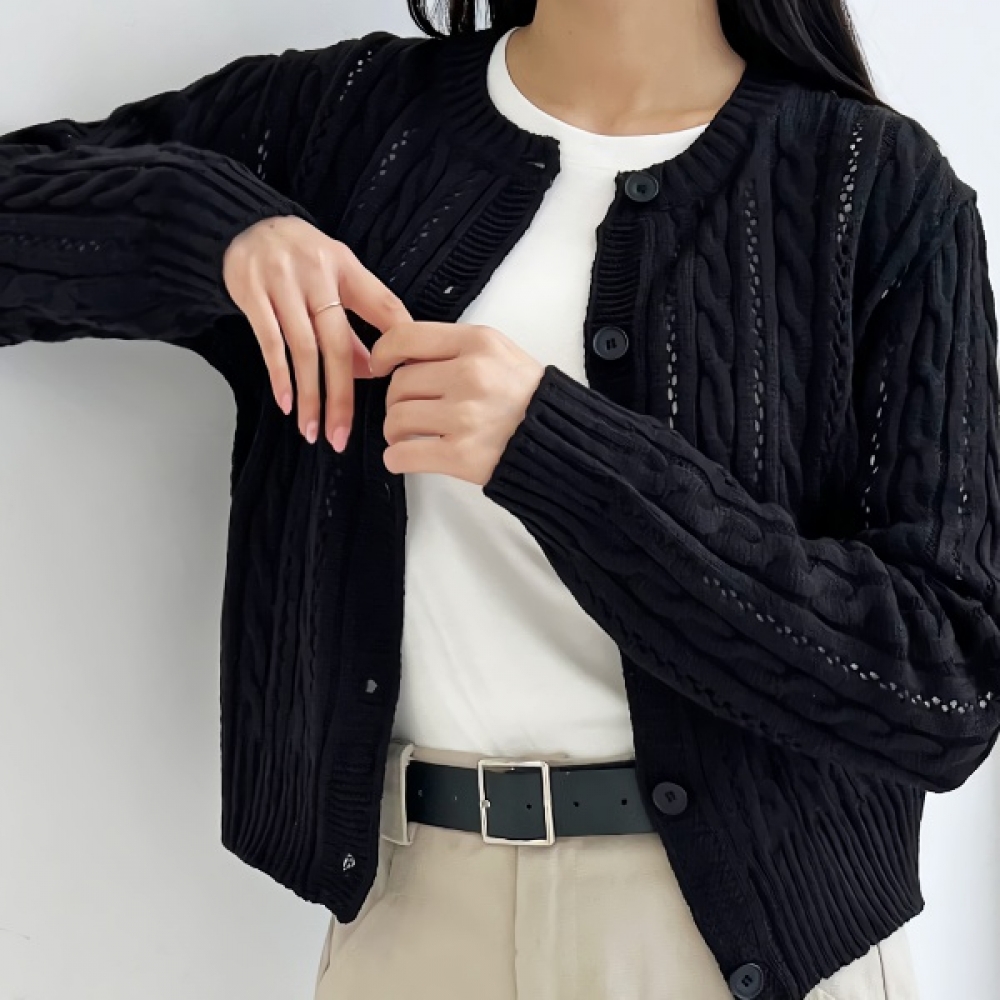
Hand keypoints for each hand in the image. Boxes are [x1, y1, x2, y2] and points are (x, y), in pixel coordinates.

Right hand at [222, 216, 411, 450]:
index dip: (397, 343)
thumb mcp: (336, 276)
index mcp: (347, 268)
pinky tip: (287, 403)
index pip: (384, 306)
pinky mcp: (252, 293)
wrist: (244, 224)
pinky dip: (279, 377)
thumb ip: (355, 321)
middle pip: (338, 344)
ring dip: (310, 396)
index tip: (402, 383)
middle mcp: (318, 274)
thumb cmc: (300, 257)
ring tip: (314, 430)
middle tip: (343, 434)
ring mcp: (283, 283)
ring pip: (303, 350)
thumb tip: (372, 373)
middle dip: (342, 396)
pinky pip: (270, 343)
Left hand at [368, 321, 544, 484]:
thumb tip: (403, 356)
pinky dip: (396, 459)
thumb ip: (455, 347)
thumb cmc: (528, 399)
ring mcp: (465, 417)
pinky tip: (405, 457)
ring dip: (394, 431)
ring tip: (409, 436)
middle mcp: (470, 376)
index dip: (383, 354)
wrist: (561, 442)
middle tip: (409, 411)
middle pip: (399, 383)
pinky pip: (403, 455)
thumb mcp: (500, 352)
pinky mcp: (461, 456)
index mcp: (478, 343)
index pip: (406, 338)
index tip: (381, 366)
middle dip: (396, 400)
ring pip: (396, 419)